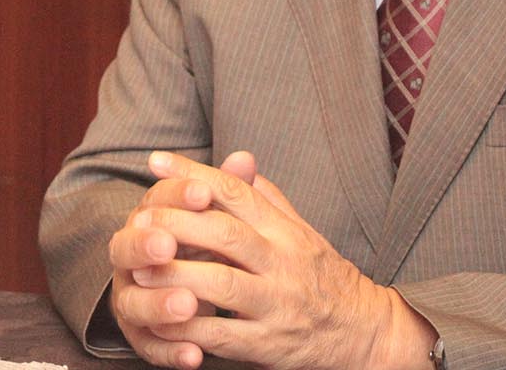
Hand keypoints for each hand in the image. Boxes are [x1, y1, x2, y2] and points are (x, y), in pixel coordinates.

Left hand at [111, 151, 435, 369]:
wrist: (367, 332)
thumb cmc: (325, 276)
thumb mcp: (303, 232)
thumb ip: (269, 198)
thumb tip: (238, 161)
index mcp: (286, 231)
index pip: (237, 193)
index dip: (194, 174)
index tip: (155, 162)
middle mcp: (283, 263)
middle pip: (225, 235)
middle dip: (177, 225)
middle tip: (138, 219)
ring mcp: (277, 305)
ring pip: (221, 285)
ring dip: (175, 277)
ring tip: (138, 271)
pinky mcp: (270, 344)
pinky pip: (223, 336)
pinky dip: (188, 329)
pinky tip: (159, 321)